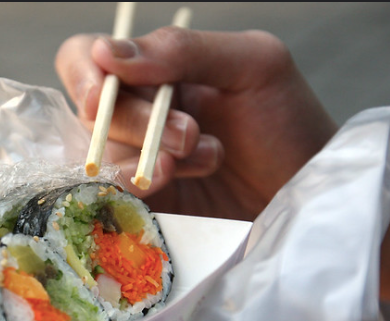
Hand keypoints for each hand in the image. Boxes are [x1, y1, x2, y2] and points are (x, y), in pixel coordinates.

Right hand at [56, 27, 338, 219]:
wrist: (307, 189)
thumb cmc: (287, 121)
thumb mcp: (252, 65)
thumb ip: (182, 49)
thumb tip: (105, 52)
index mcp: (155, 70)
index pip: (85, 59)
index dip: (83, 76)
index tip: (100, 96)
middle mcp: (138, 113)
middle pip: (90, 114)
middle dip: (137, 122)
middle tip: (189, 134)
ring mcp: (137, 160)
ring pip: (102, 157)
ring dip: (149, 157)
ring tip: (208, 157)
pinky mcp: (144, 202)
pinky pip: (116, 196)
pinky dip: (144, 187)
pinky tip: (182, 180)